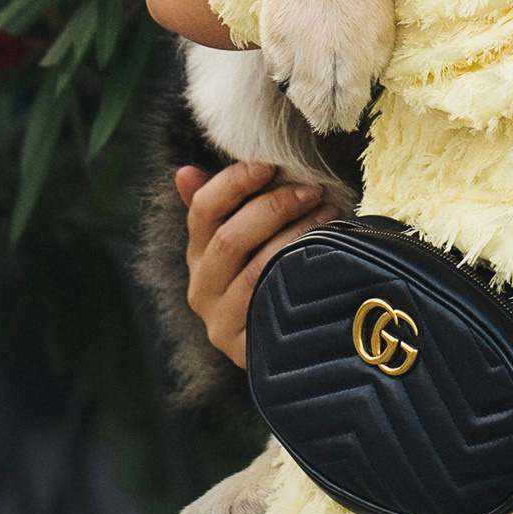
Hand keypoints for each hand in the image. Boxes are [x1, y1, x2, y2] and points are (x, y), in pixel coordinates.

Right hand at [180, 161, 330, 369]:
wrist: (292, 343)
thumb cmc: (275, 272)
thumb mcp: (250, 238)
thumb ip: (224, 206)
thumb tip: (184, 173)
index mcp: (198, 255)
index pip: (202, 211)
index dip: (232, 184)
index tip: (268, 165)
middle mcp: (201, 288)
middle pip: (228, 240)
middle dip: (274, 207)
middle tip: (313, 190)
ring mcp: (220, 321)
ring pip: (255, 270)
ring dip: (295, 235)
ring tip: (328, 213)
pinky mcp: (245, 348)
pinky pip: (273, 302)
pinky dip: (299, 272)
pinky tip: (325, 255)